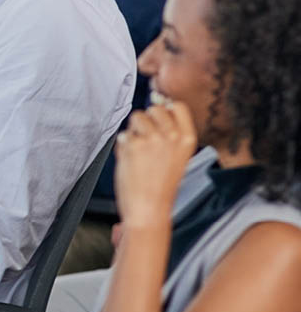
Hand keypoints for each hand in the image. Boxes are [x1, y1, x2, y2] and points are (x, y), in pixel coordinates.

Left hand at [114, 102, 196, 227]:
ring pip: (136, 117)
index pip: (177, 106)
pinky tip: (130, 161)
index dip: (165, 109)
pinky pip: (123, 134)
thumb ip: (169, 130)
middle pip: (154, 108)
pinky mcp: (132, 144)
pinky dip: (123, 146)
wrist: (149, 209)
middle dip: (146, 121)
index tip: (159, 120)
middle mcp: (172, 136)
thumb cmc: (161, 185)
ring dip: (133, 131)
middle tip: (147, 143)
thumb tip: (157, 102)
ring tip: (139, 153)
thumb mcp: (176, 155)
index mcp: (187, 139)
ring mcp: (152, 138)